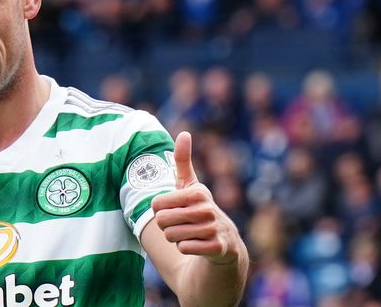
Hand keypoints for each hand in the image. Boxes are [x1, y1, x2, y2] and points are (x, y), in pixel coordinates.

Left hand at [151, 132, 240, 264]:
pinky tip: (198, 244)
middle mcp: (207, 209)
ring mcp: (213, 228)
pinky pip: (184, 248)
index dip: (159, 210)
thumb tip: (184, 133)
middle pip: (162, 221)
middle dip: (166, 226)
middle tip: (181, 224)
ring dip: (176, 238)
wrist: (223, 242)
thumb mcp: (190, 184)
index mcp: (197, 192)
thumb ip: (183, 160)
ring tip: (190, 233)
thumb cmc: (199, 209)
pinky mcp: (217, 247)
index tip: (174, 209)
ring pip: (171, 236)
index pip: (156, 204)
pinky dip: (185, 248)